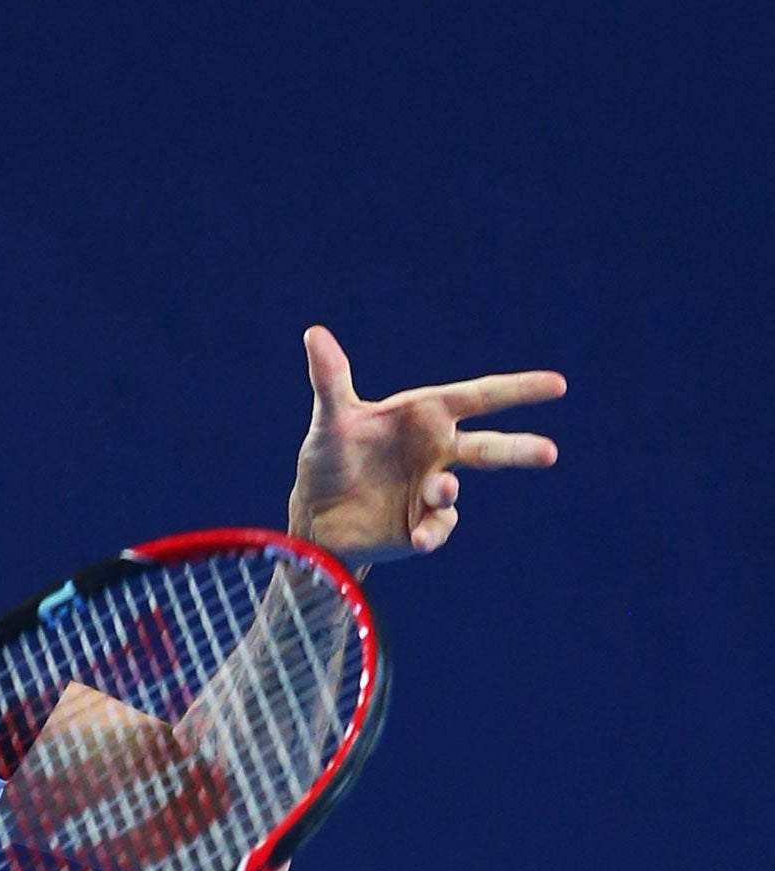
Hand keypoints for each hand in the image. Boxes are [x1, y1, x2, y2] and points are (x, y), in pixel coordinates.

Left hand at [288, 325, 565, 566]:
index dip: (516, 390)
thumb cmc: (329, 459)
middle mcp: (436, 452)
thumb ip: (330, 380)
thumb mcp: (331, 419)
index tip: (558, 385)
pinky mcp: (420, 525)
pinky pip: (436, 527)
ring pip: (454, 491)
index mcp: (424, 417)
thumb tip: (314, 334)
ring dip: (447, 491)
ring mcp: (430, 491)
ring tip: (439, 489)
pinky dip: (432, 531)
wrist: (313, 514)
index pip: (477, 398)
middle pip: (486, 448)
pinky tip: (418, 536)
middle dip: (519, 449)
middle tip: (549, 452)